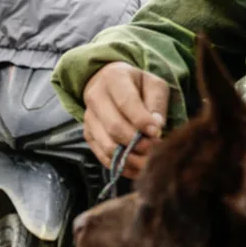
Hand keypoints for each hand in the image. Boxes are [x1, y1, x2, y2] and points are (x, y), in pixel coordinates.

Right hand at [82, 62, 168, 178]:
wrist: (108, 83)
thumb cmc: (136, 85)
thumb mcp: (153, 84)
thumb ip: (157, 103)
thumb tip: (156, 127)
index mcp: (113, 79)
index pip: (125, 103)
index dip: (142, 121)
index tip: (157, 132)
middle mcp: (95, 97)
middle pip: (114, 127)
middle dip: (137, 142)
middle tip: (155, 148)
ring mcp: (89, 118)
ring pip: (107, 145)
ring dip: (130, 157)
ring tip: (148, 160)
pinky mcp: (88, 134)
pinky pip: (102, 156)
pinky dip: (120, 165)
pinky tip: (136, 166)